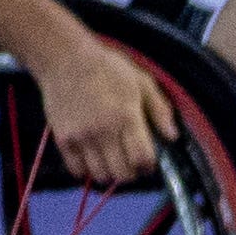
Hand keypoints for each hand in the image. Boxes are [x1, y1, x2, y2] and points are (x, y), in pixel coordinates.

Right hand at [23, 32, 174, 186]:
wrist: (64, 58)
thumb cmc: (106, 68)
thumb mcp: (141, 82)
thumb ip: (160, 110)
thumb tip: (172, 136)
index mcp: (126, 117)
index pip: (143, 159)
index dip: (148, 166)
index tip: (148, 162)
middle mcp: (104, 130)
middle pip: (123, 173)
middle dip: (132, 172)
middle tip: (130, 163)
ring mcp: (82, 136)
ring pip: (101, 176)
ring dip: (110, 174)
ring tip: (111, 161)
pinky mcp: (63, 138)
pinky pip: (77, 170)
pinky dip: (86, 171)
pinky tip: (92, 159)